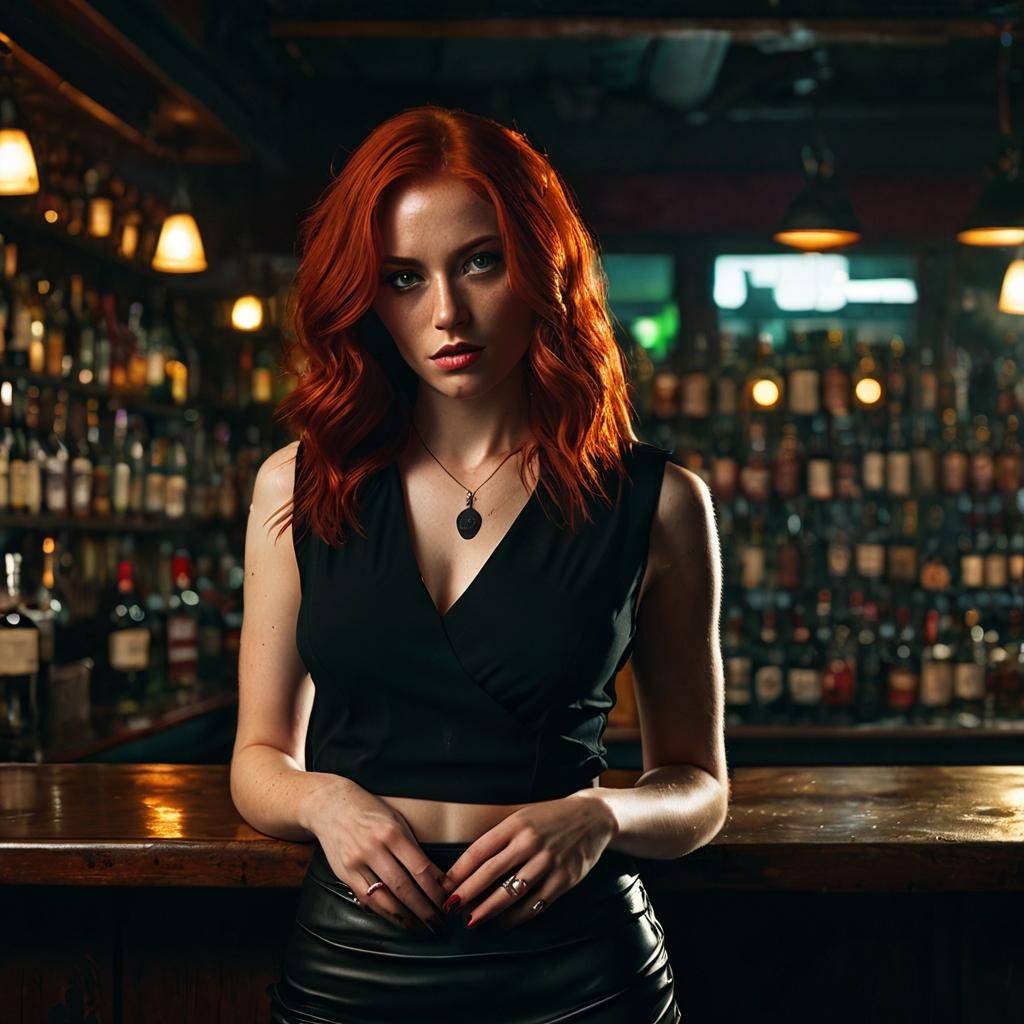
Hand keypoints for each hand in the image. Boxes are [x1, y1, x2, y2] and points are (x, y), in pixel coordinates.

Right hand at [306, 778, 448, 934]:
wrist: (330, 805)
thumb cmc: (370, 810)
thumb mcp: (396, 819)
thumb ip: (412, 846)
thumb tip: (435, 876)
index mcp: (392, 832)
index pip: (419, 867)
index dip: (436, 888)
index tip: (447, 900)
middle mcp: (374, 848)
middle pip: (404, 887)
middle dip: (424, 909)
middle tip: (440, 923)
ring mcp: (357, 862)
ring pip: (385, 898)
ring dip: (406, 917)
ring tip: (421, 927)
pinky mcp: (344, 873)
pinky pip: (367, 899)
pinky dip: (384, 912)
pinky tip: (397, 919)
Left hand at [439, 791, 617, 932]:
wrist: (593, 817)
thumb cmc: (551, 818)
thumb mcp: (523, 816)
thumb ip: (500, 837)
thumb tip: (469, 865)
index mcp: (516, 824)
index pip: (480, 849)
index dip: (460, 870)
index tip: (445, 886)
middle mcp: (530, 842)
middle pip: (491, 872)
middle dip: (468, 893)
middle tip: (450, 909)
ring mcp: (548, 861)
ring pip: (512, 892)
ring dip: (489, 909)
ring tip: (471, 921)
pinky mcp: (564, 878)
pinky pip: (536, 903)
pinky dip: (516, 917)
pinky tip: (502, 924)